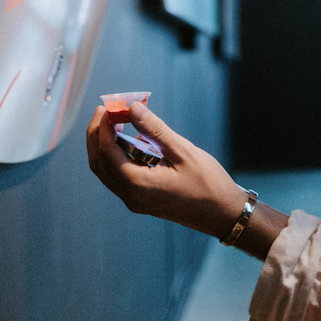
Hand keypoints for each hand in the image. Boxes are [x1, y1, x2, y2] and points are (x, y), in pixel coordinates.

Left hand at [86, 101, 248, 238]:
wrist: (223, 214)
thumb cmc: (208, 183)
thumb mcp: (181, 151)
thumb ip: (154, 129)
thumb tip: (131, 107)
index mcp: (138, 185)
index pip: (108, 152)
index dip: (105, 127)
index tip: (109, 106)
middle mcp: (131, 197)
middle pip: (100, 163)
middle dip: (97, 135)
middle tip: (103, 110)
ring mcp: (135, 201)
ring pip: (107, 171)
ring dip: (106, 146)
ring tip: (116, 121)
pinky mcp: (143, 200)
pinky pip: (121, 177)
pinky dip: (119, 157)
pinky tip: (131, 140)